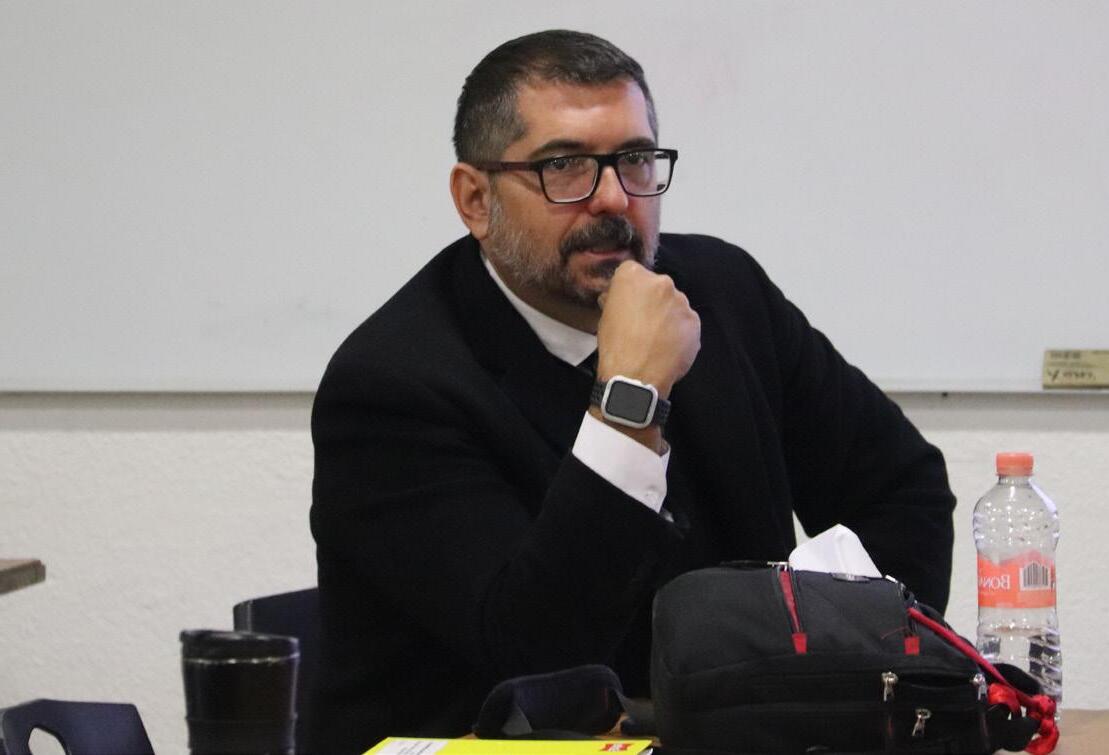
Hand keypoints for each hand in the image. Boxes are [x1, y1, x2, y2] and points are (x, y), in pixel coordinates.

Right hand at [596, 261, 700, 398]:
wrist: (636, 376)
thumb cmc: (614, 345)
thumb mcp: (604, 317)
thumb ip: (615, 300)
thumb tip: (618, 299)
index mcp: (634, 276)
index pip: (632, 272)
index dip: (629, 290)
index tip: (627, 305)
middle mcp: (662, 282)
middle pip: (657, 286)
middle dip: (652, 300)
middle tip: (643, 323)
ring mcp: (682, 302)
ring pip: (674, 304)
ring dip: (667, 316)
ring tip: (657, 339)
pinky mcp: (695, 322)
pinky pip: (685, 323)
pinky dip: (679, 332)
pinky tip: (669, 348)